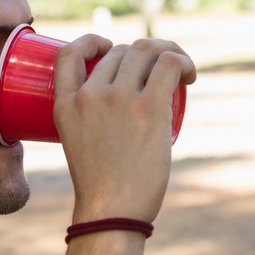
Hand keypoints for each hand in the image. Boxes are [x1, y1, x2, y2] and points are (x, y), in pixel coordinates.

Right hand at [52, 34, 195, 223]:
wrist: (112, 212)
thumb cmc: (102, 190)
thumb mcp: (80, 146)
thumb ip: (92, 126)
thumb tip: (119, 123)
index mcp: (65, 104)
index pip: (68, 53)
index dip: (91, 42)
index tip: (109, 49)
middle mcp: (90, 95)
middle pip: (120, 52)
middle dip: (144, 54)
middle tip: (160, 75)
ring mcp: (119, 98)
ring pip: (146, 52)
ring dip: (168, 53)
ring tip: (180, 71)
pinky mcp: (149, 107)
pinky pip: (169, 65)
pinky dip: (183, 61)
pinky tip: (189, 73)